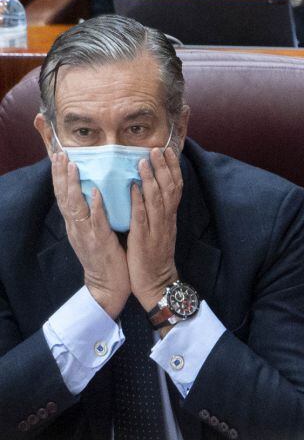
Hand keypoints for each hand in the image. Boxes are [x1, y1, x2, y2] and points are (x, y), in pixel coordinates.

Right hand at [50, 152, 129, 317]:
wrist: (108, 285)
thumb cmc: (105, 256)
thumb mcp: (94, 232)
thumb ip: (91, 213)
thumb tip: (92, 191)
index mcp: (76, 225)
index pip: (64, 196)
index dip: (60, 176)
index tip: (58, 156)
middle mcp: (76, 228)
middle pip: (64, 198)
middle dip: (61, 175)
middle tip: (60, 155)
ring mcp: (86, 235)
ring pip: (75, 207)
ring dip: (74, 186)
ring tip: (73, 166)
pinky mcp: (100, 243)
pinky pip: (96, 222)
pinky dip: (94, 206)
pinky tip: (94, 192)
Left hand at [127, 146, 182, 310]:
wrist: (158, 282)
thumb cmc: (154, 256)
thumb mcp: (160, 230)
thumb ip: (156, 211)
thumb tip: (148, 190)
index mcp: (169, 216)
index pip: (175, 187)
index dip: (172, 167)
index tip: (167, 150)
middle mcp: (166, 219)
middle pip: (169, 188)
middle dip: (163, 167)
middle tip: (156, 148)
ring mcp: (157, 229)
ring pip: (158, 199)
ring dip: (151, 179)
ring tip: (144, 161)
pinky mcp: (144, 240)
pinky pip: (142, 218)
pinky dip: (139, 202)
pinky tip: (133, 189)